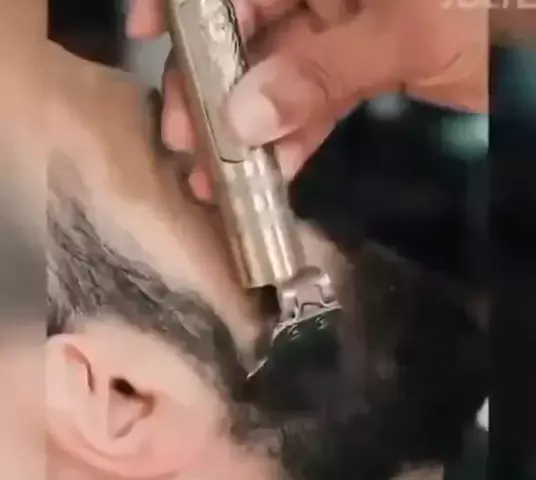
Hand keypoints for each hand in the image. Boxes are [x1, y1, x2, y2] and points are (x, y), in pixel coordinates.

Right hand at [127, 0, 486, 198]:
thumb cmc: (499, 13)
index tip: (148, 33)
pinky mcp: (367, 68)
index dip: (189, 1)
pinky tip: (273, 172)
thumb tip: (243, 117)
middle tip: (187, 138)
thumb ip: (326, 69)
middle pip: (251, 26)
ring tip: (220, 178)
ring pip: (281, 73)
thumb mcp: (414, 31)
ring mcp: (349, 27)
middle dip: (214, 83)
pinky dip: (296, 136)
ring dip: (250, 126)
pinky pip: (319, 100)